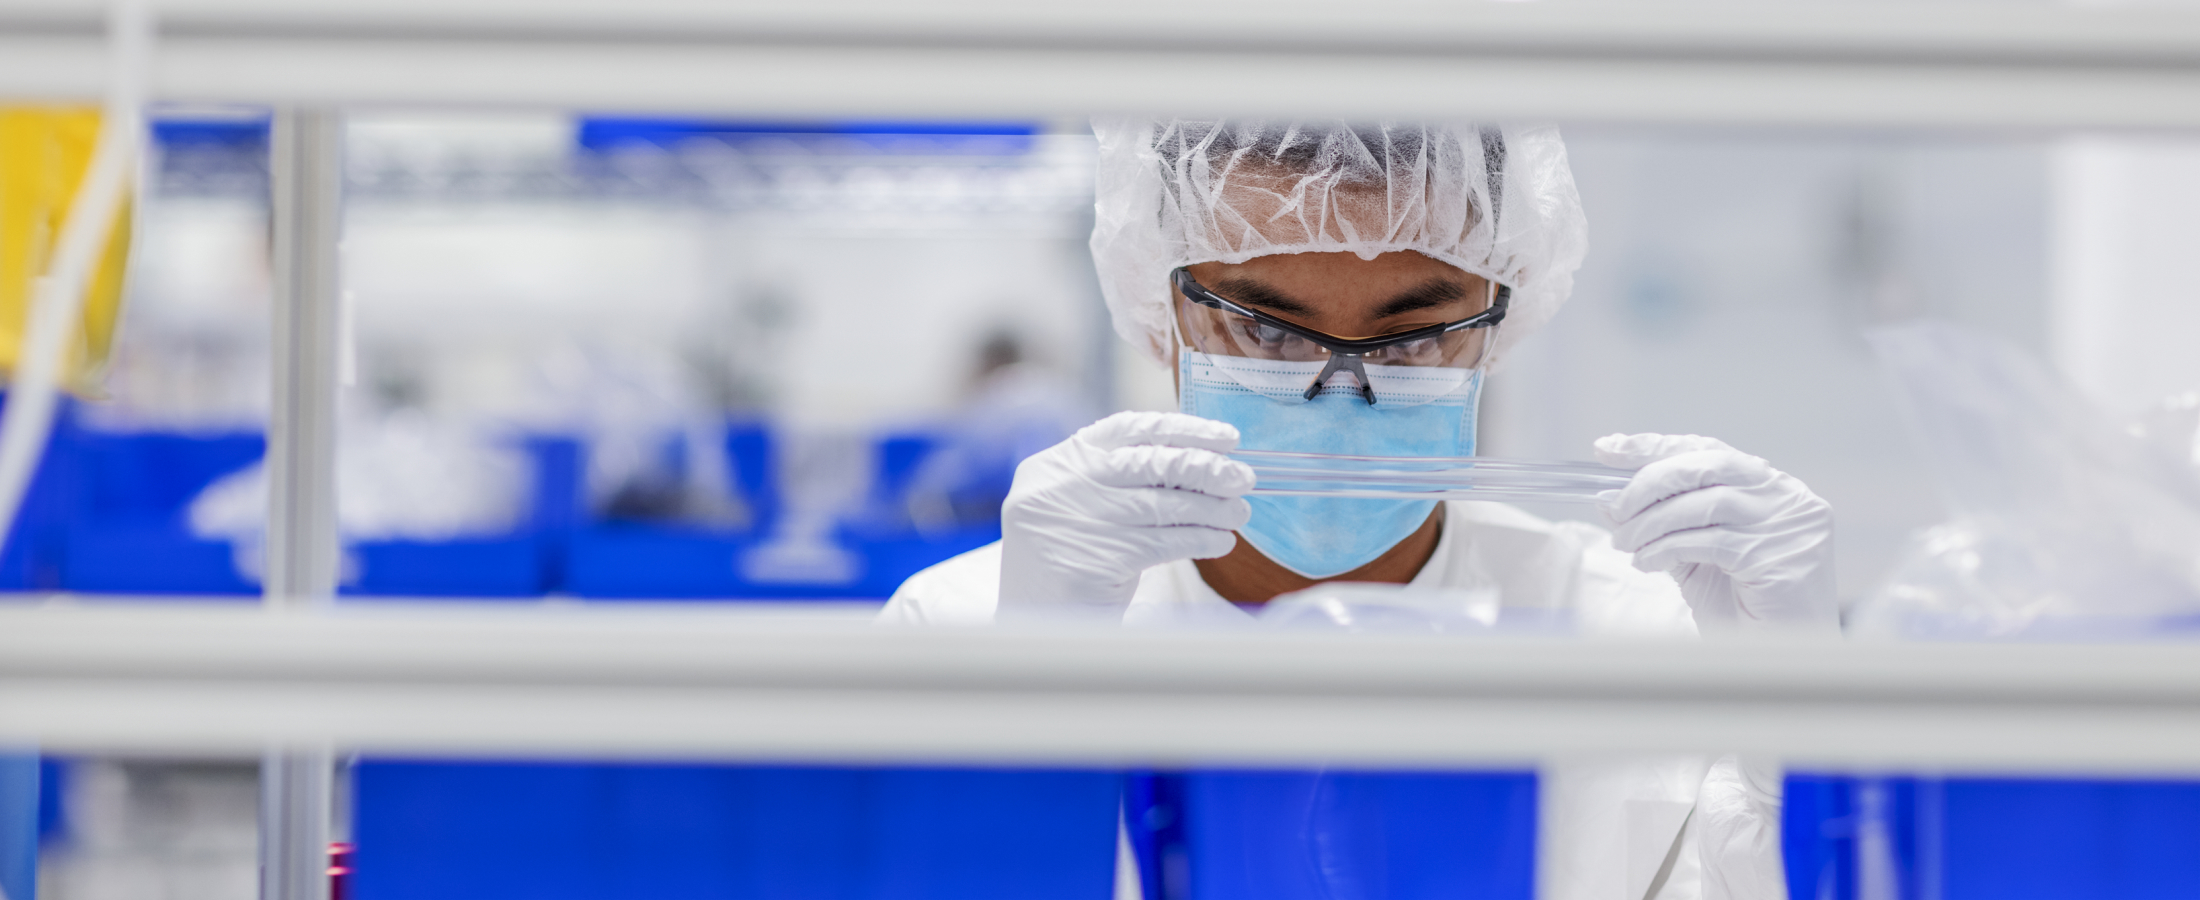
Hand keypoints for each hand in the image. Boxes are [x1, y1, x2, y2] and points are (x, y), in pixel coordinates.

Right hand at [998, 411, 1254, 619]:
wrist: (1031, 624)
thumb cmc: (1068, 560)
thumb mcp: (1084, 505)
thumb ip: (1124, 479)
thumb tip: (1202, 462)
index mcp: (1058, 462)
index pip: (1129, 428)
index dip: (1184, 429)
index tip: (1225, 438)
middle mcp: (1063, 485)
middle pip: (1152, 462)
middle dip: (1207, 467)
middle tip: (1243, 478)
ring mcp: (1078, 521)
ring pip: (1164, 504)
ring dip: (1212, 508)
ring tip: (1238, 513)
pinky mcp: (1096, 560)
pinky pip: (1166, 542)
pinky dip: (1201, 539)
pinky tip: (1220, 542)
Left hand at [1595, 433, 1837, 632]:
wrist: (1773, 659)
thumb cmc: (1741, 609)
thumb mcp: (1694, 556)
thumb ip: (1661, 524)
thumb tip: (1609, 498)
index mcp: (1770, 486)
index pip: (1707, 450)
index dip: (1654, 446)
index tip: (1609, 448)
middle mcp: (1787, 497)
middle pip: (1705, 466)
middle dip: (1648, 483)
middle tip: (1614, 506)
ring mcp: (1788, 525)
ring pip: (1703, 504)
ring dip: (1651, 523)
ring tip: (1625, 543)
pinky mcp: (1778, 556)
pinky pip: (1708, 542)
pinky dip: (1665, 549)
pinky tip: (1646, 563)